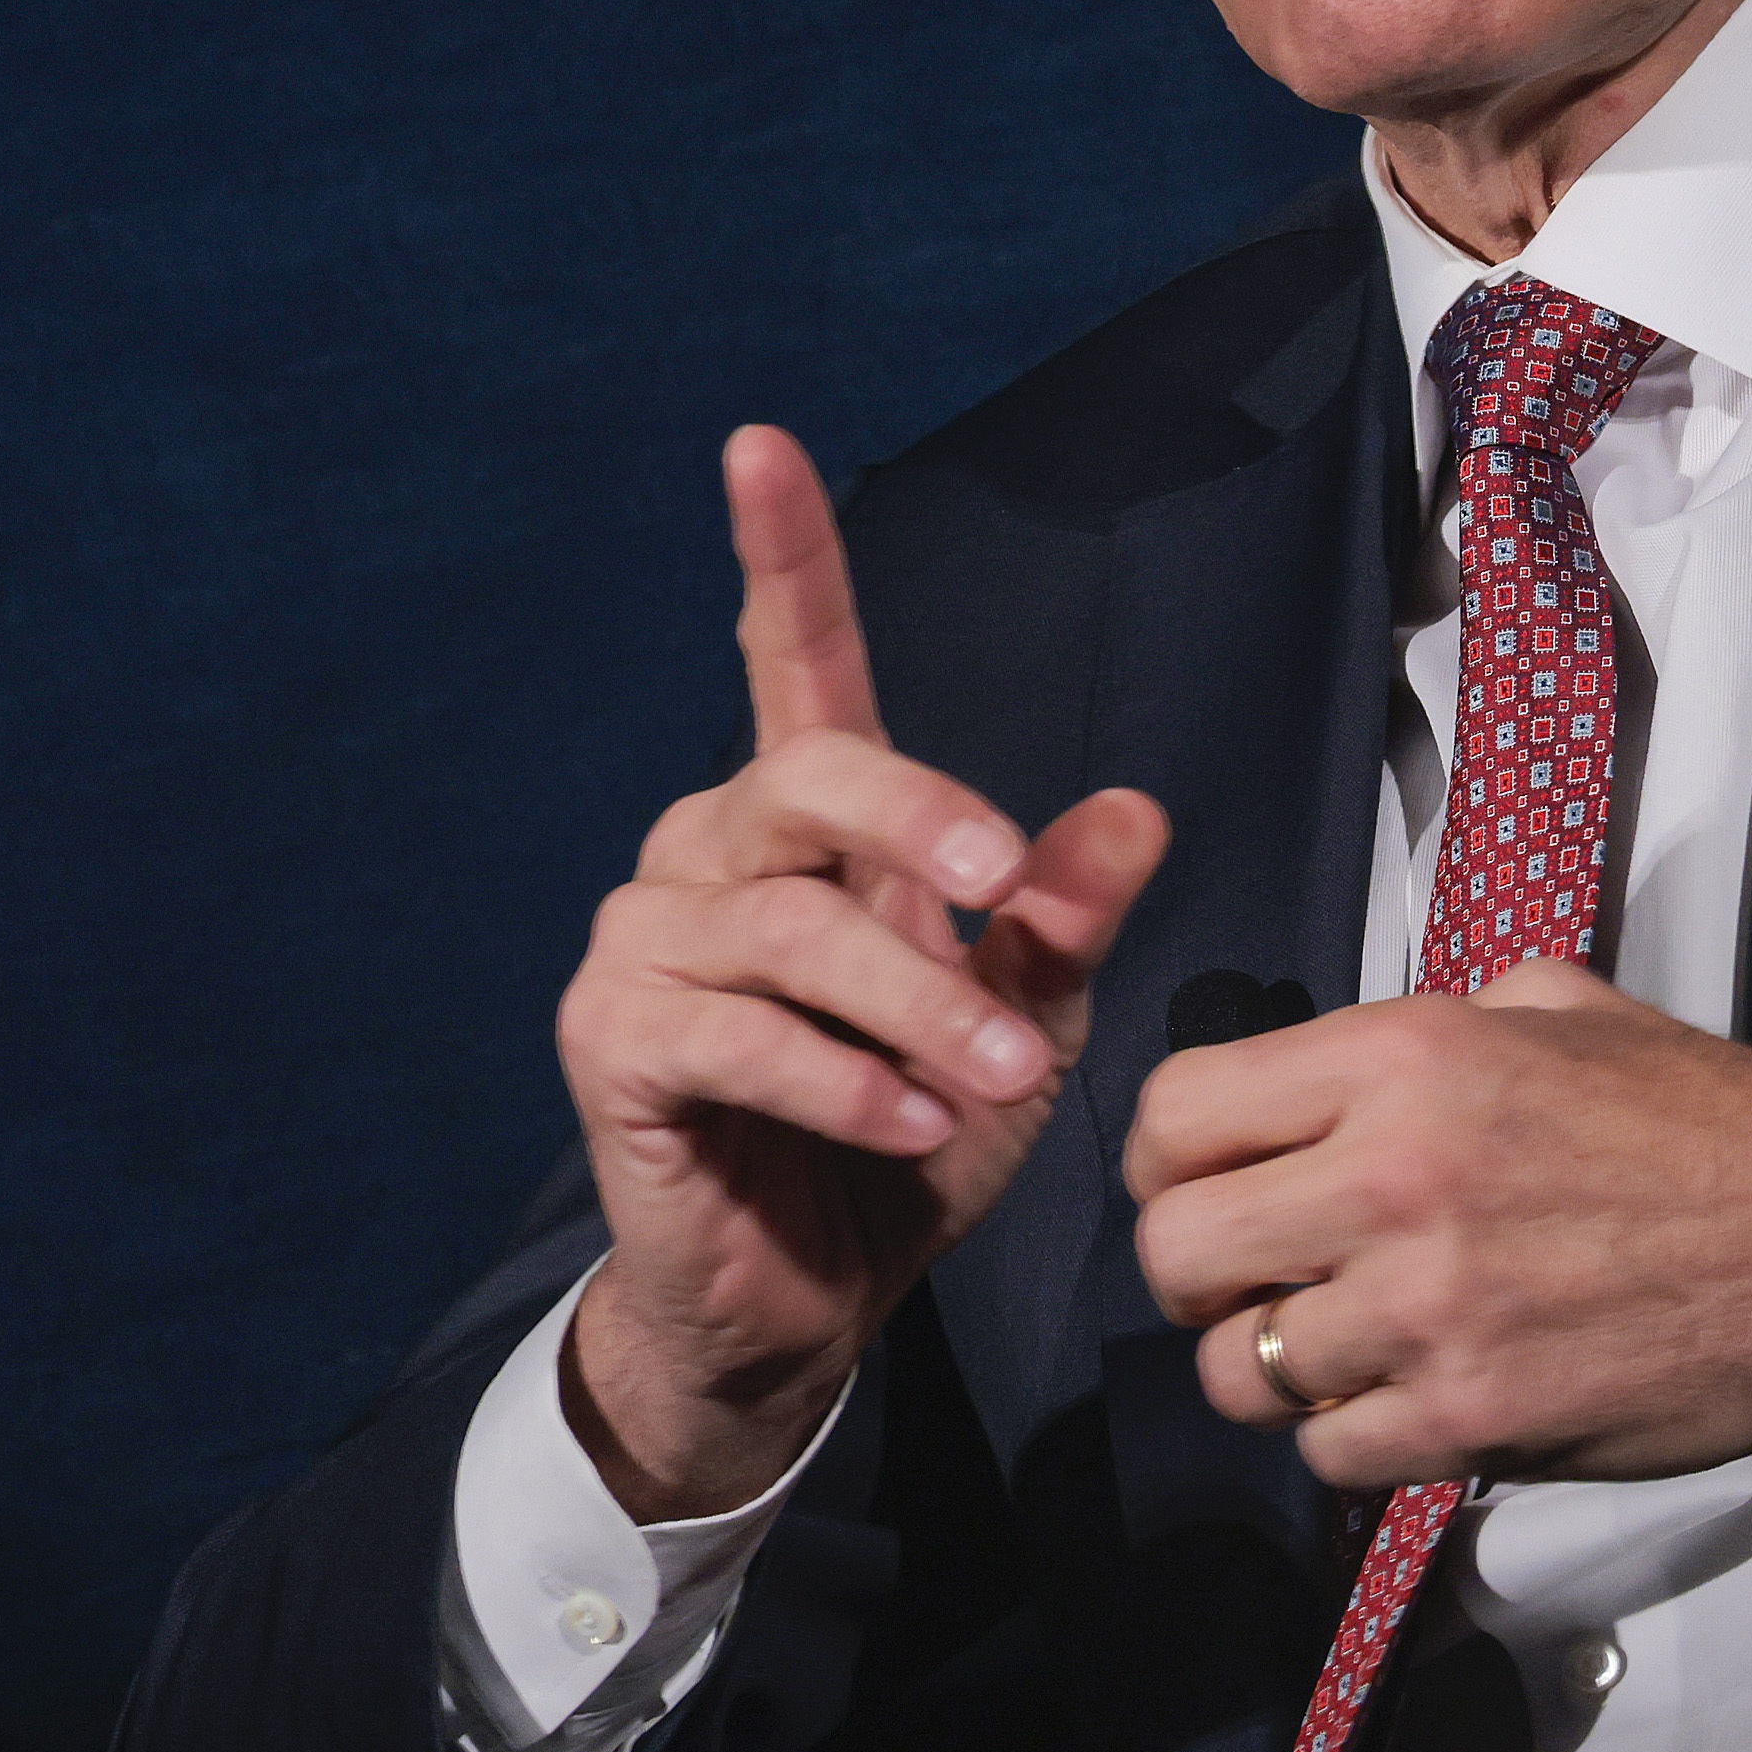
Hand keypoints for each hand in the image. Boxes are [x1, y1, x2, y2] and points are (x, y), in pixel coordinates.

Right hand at [555, 426, 1165, 1519]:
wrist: (806, 1310)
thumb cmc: (909, 1151)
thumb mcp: (1022, 1028)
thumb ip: (1063, 922)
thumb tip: (1137, 809)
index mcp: (806, 825)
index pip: (793, 660)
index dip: (779, 550)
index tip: (760, 442)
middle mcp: (709, 852)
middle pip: (813, 775)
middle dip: (927, 822)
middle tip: (1012, 894)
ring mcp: (648, 942)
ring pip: (794, 927)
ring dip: (918, 1008)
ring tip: (1003, 1083)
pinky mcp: (613, 1041)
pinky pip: (739, 1034)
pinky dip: (847, 1084)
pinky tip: (916, 1129)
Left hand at [1122, 959, 1751, 1488]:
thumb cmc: (1697, 1122)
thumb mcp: (1551, 1008)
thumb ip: (1423, 1027)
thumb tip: (1331, 1072)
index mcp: (1400, 1061)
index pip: (1176, 1112)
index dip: (1166, 1162)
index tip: (1199, 1185)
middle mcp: (1391, 1178)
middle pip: (1175, 1253)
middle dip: (1197, 1276)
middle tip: (1252, 1280)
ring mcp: (1427, 1309)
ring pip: (1238, 1371)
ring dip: (1272, 1367)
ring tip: (1335, 1347)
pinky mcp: (1471, 1417)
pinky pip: (1327, 1452)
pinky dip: (1348, 1437)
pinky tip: (1401, 1399)